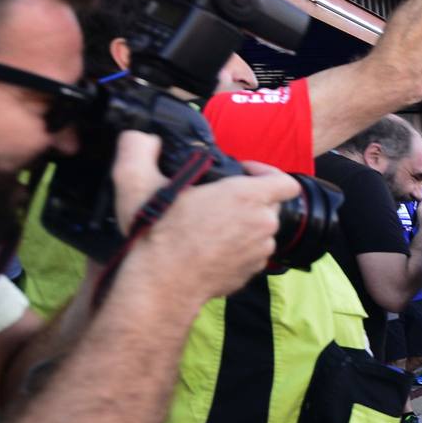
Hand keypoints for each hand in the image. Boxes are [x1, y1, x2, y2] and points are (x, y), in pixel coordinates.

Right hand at [113, 131, 295, 300]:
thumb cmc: (156, 234)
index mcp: (247, 196)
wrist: (162, 284)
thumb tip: (144, 138)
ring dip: (242, 225)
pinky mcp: (252, 272)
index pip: (285, 181)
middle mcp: (262, 224)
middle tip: (218, 200)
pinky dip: (238, 249)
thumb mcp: (136, 181)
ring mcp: (260, 251)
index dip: (266, 171)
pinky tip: (211, 248)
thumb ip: (138, 147)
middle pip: (271, 204)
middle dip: (250, 199)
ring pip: (261, 231)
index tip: (243, 172)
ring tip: (211, 226)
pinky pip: (252, 254)